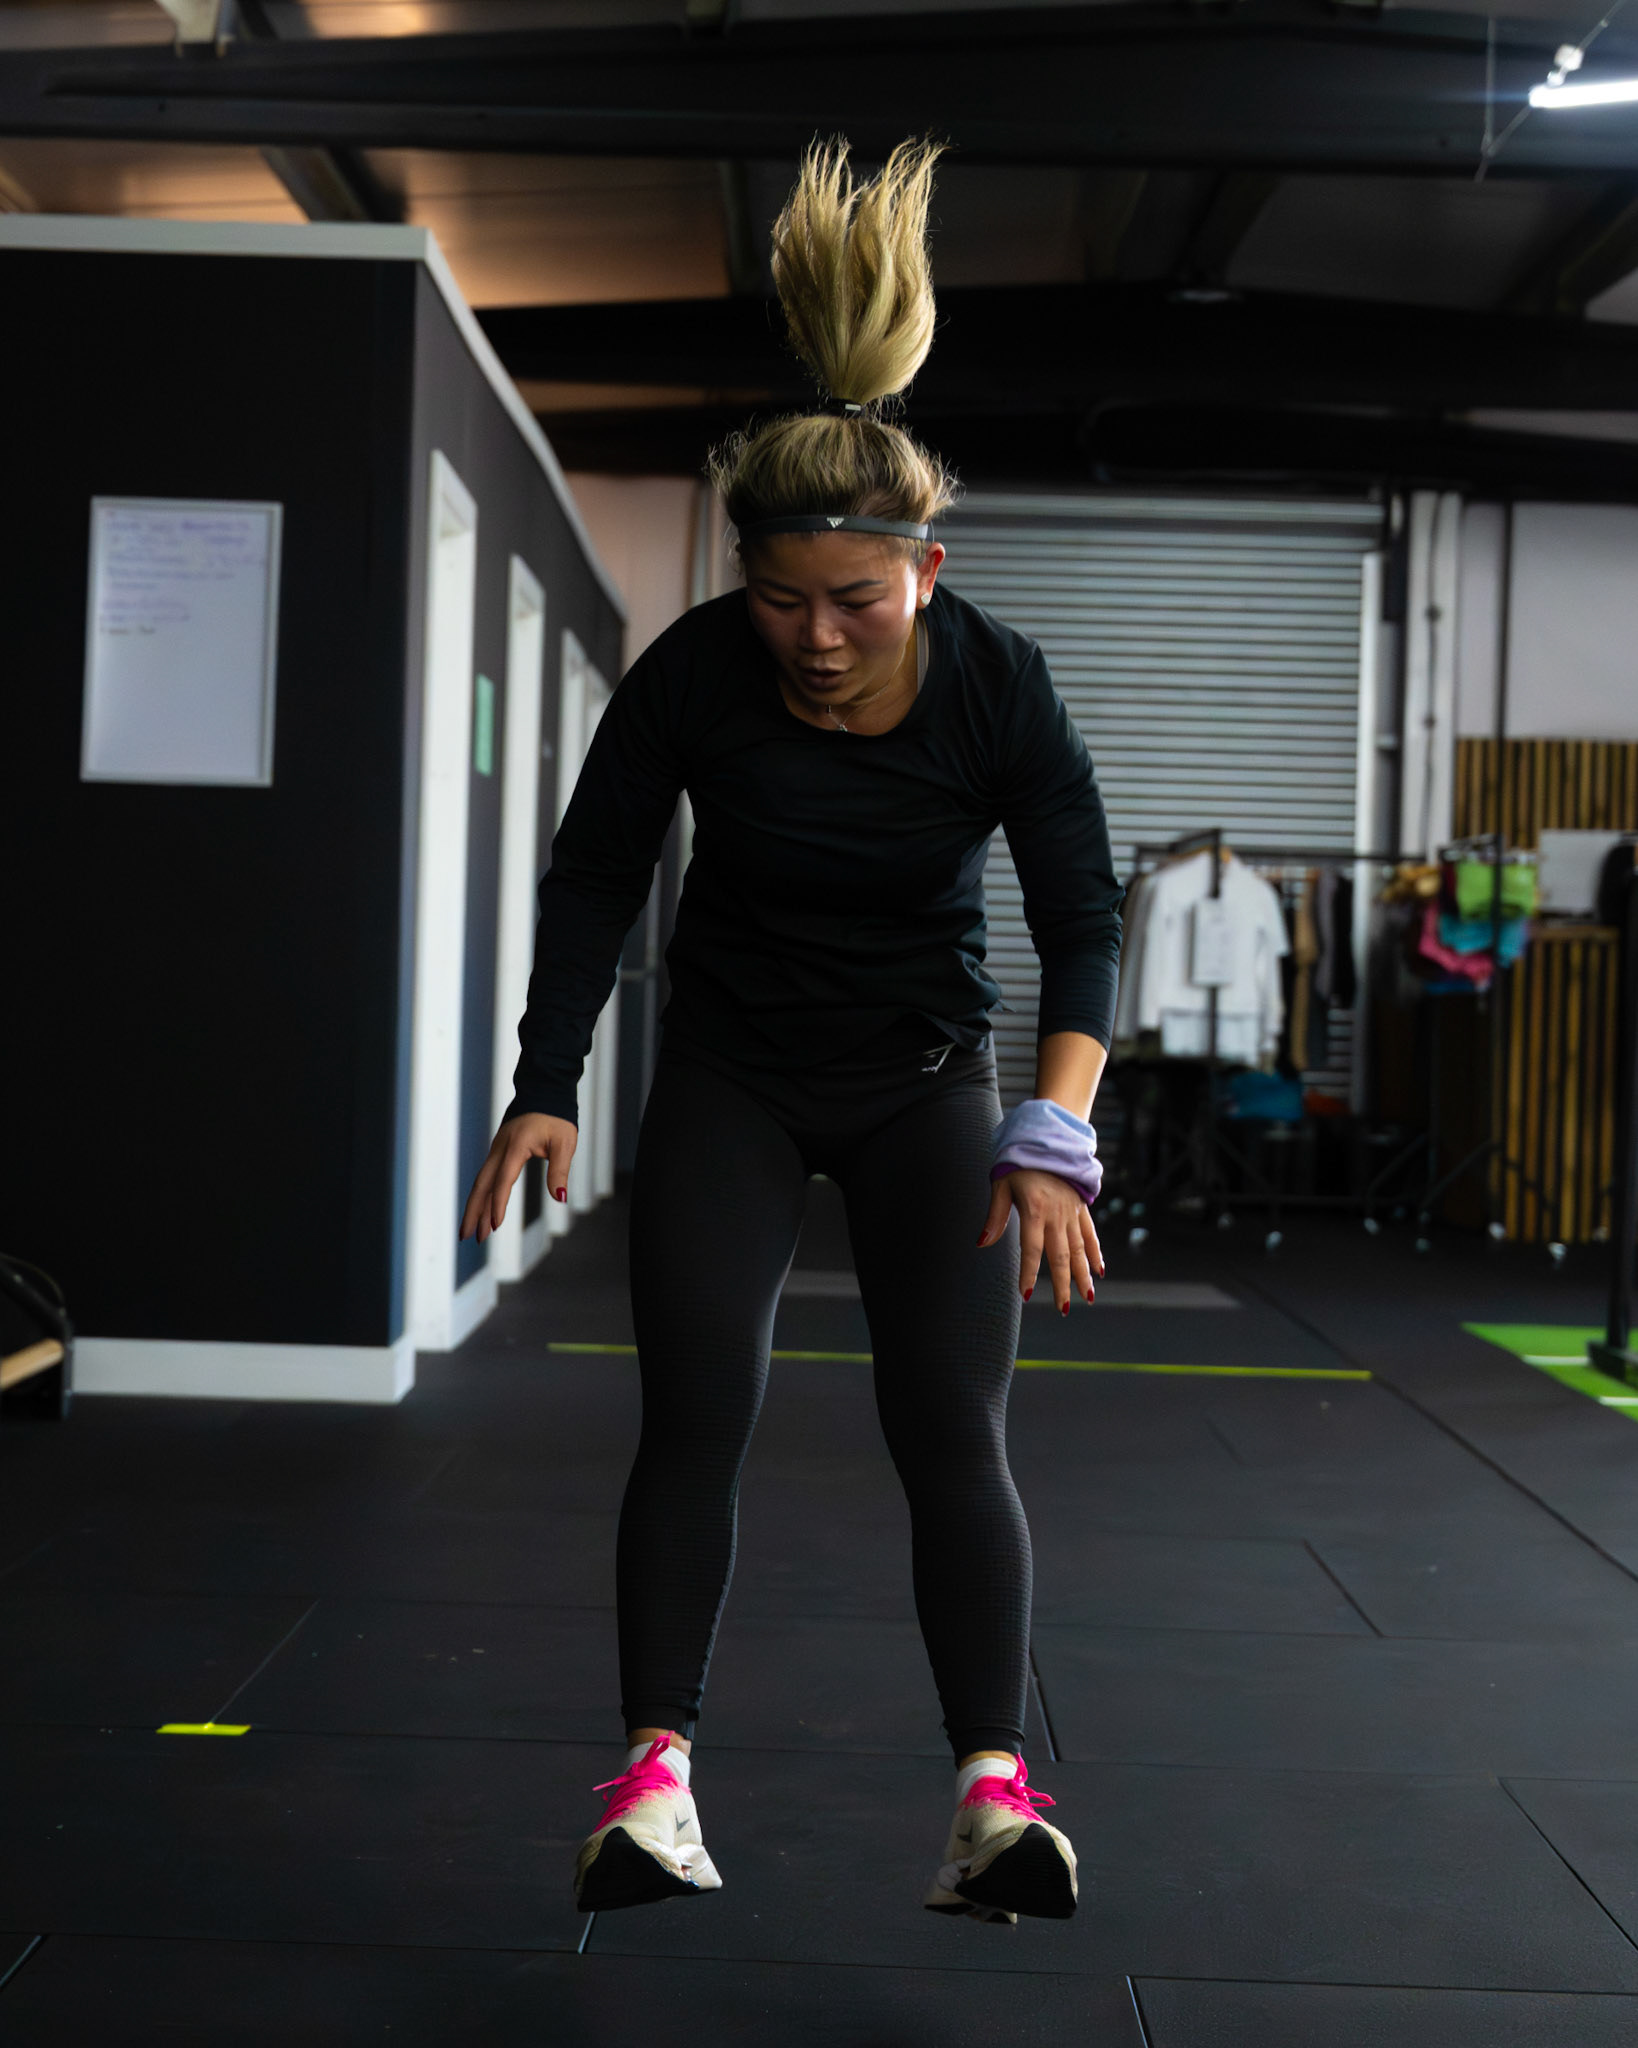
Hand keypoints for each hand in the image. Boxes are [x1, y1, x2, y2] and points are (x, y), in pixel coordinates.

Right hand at [460, 1114, 576, 1243]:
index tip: (495, 1226)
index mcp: (515, 1147)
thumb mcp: (565, 1143)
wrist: (544, 1091)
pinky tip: (481, 1209)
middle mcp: (500, 1149)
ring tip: (471, 1231)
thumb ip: (560, 1170)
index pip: (502, 1181)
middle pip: (482, 1185)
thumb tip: (559, 1198)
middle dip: (474, 1212)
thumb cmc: (556, 1117)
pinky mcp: (499, 1151)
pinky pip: (487, 1176)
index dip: (498, 1204)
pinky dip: (482, 1195)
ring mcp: (496, 1150)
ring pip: (481, 1182)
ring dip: (475, 1207)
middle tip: (469, 1237)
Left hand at [977, 1167, 1103, 1313]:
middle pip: (1060, 1255)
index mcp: (1034, 1210)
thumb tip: (981, 1243)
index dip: (1029, 1273)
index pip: (1031, 1249)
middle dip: (1063, 1284)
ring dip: (1084, 1275)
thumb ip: (994, 1216)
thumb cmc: (1018, 1164)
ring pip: (1079, 1249)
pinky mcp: (1081, 1208)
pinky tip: (1100, 1271)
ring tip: (1088, 1298)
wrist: (1048, 1140)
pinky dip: (1096, 1253)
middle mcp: (1056, 1214)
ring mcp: (1072, 1212)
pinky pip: (1090, 1234)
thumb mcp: (1000, 1185)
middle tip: (1063, 1309)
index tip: (1027, 1294)